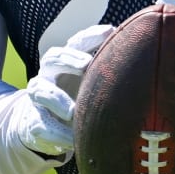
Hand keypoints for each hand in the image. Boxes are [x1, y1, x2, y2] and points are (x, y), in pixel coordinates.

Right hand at [10, 24, 115, 159]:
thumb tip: (140, 56)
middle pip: (53, 57)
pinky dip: (56, 133)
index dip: (90, 37)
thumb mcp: (91, 85)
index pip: (76, 42)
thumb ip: (108, 72)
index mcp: (66, 62)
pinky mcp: (34, 122)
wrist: (45, 126)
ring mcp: (38, 98)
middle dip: (69, 59)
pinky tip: (70, 141)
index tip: (109, 32)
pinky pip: (41, 125)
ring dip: (57, 99)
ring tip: (72, 112)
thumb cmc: (77, 100)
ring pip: (41, 90)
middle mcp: (49, 74)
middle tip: (85, 65)